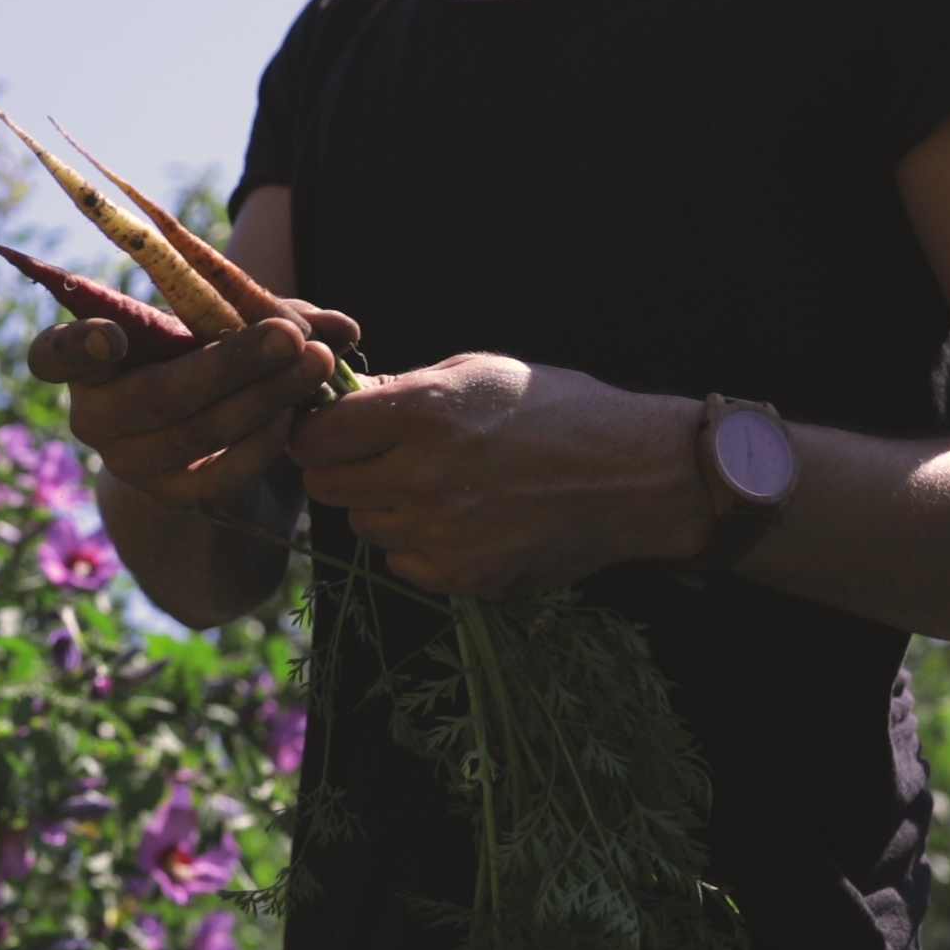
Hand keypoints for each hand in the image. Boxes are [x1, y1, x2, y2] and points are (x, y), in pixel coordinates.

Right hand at [27, 305, 354, 505]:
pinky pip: (221, 474)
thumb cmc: (210, 363)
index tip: (111, 337)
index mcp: (90, 362)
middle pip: (157, 393)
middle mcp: (96, 417)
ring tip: (317, 365)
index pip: (54, 356)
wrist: (209, 450)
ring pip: (196, 432)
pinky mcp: (172, 499)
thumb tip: (344, 326)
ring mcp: (130, 465)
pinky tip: (297, 415)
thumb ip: (276, 317)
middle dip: (231, 362)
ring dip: (263, 397)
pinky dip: (264, 442)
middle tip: (291, 337)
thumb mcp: (230, 330)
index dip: (76, 348)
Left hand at [286, 353, 712, 597]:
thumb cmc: (558, 408)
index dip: (318, 433)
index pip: (313, 439)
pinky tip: (461, 520)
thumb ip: (400, 389)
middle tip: (380, 459)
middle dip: (342, 471)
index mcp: (419, 414)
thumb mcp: (477, 373)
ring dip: (384, 508)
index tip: (337, 432)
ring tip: (436, 486)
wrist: (636, 474)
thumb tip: (337, 400)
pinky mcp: (463, 577)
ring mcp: (441, 534)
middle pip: (326, 488)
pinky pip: (401, 563)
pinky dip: (417, 546)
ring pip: (363, 526)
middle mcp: (421, 477)